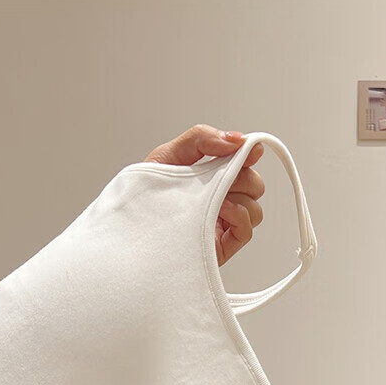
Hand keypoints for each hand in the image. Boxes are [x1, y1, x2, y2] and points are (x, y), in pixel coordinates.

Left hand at [143, 124, 264, 266]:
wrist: (130, 231)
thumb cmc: (144, 196)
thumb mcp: (168, 155)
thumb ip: (201, 138)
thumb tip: (235, 138)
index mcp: (209, 177)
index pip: (243, 162)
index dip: (249, 152)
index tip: (247, 149)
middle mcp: (218, 199)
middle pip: (254, 183)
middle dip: (242, 176)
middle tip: (220, 178)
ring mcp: (221, 224)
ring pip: (255, 207)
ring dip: (240, 197)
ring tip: (214, 199)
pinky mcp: (220, 246)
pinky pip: (247, 230)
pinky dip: (239, 216)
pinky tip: (219, 212)